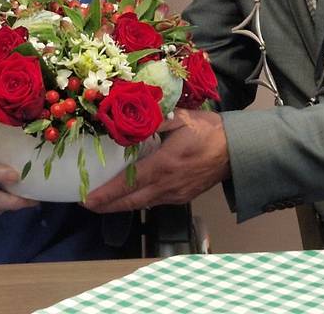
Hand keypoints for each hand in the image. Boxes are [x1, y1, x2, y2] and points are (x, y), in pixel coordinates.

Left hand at [83, 108, 229, 212]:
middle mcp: (168, 185)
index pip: (129, 182)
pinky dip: (137, 201)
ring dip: (120, 205)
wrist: (237, 150)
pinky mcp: (182, 197)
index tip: (87, 199)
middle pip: (131, 201)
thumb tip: (127, 122)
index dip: (106, 193)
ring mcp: (176, 194)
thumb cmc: (209, 131)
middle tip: (86, 204)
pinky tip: (128, 196)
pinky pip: (154, 202)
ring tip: (101, 202)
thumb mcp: (180, 118)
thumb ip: (152, 121)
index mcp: (165, 164)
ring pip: (142, 204)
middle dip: (107, 205)